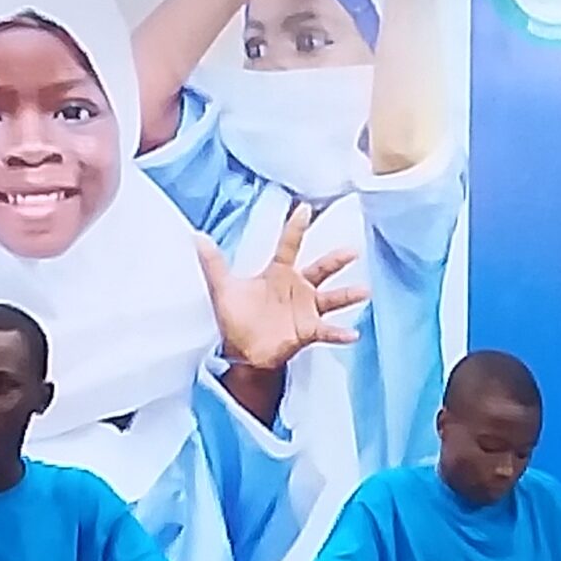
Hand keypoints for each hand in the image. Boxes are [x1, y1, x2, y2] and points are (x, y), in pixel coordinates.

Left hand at [198, 205, 369, 380]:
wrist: (243, 351)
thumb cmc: (237, 318)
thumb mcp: (223, 289)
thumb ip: (213, 263)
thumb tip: (197, 237)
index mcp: (278, 273)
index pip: (289, 245)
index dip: (295, 227)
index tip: (304, 209)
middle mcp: (297, 288)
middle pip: (320, 269)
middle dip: (336, 260)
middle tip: (352, 251)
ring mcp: (306, 310)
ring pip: (331, 299)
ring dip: (348, 295)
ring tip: (364, 291)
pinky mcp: (308, 331)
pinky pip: (327, 331)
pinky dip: (340, 333)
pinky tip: (352, 334)